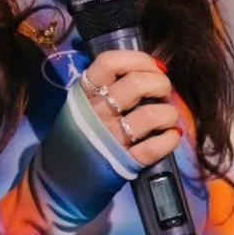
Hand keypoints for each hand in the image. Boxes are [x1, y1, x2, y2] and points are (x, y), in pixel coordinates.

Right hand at [78, 50, 181, 166]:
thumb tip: (155, 68)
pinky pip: (154, 148)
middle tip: (162, 92)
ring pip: (149, 115)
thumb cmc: (83, 129)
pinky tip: (171, 135)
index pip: (110, 62)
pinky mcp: (125, 162)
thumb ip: (111, 83)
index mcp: (86, 92)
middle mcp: (97, 112)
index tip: (152, 67)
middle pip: (136, 84)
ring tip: (167, 116)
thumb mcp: (86, 100)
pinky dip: (169, 139)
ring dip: (168, 112)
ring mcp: (111, 138)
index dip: (138, 59)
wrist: (62, 174)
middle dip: (160, 83)